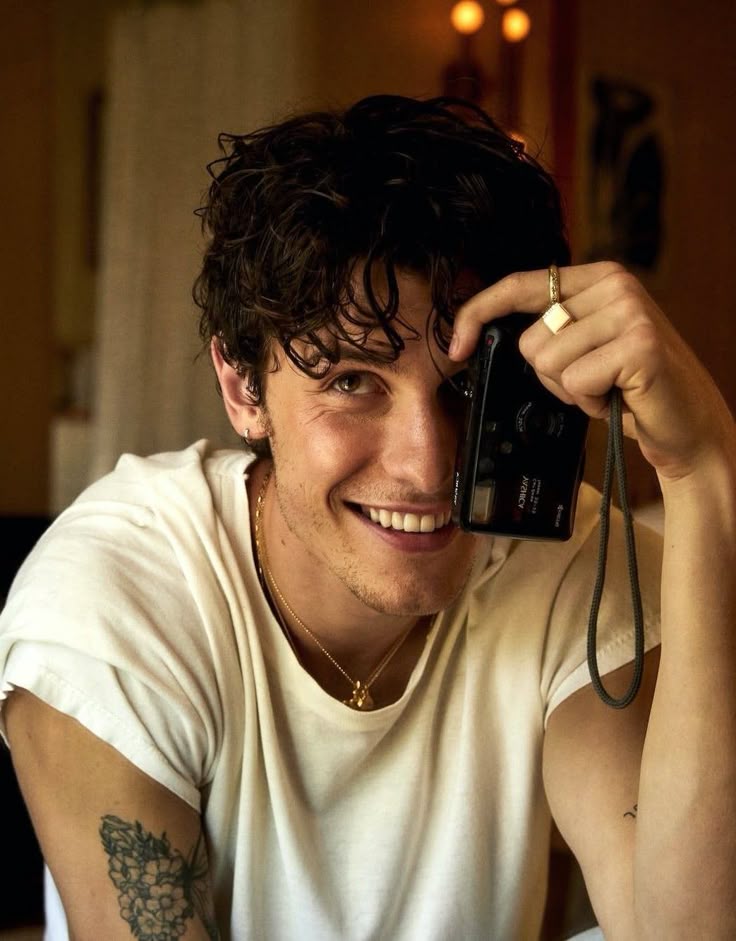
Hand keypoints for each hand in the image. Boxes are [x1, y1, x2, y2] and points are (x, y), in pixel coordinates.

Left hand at [450, 262, 734, 482]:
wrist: (687, 427)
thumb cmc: (630, 390)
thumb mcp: (588, 347)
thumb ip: (551, 328)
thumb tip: (481, 335)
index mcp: (598, 278)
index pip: (519, 284)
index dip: (478, 313)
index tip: (455, 347)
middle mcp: (615, 285)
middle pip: (528, 338)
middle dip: (549, 375)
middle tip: (591, 381)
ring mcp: (630, 313)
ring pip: (546, 362)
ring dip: (571, 391)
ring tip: (606, 389)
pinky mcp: (639, 346)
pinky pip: (575, 381)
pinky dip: (589, 403)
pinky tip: (618, 399)